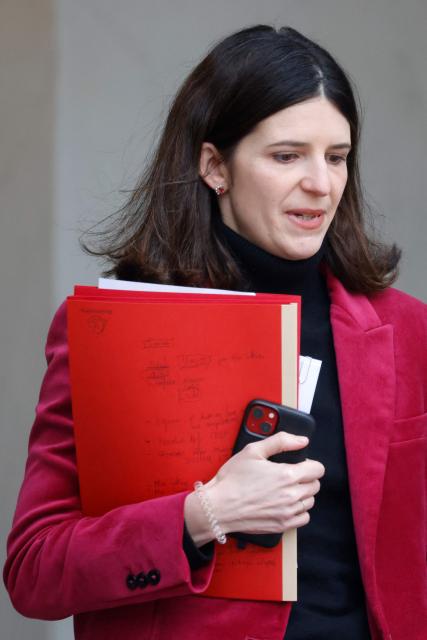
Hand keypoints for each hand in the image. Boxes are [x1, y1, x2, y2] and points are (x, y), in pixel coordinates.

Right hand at [184, 431, 324, 545]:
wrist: (218, 507)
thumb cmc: (232, 479)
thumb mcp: (253, 450)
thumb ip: (281, 441)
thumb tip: (302, 440)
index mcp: (287, 475)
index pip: (318, 469)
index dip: (310, 463)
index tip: (301, 464)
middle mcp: (291, 495)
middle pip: (315, 485)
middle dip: (306, 478)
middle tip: (290, 475)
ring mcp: (288, 512)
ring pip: (310, 501)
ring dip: (303, 494)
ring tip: (286, 489)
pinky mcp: (282, 526)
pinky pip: (303, 518)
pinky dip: (299, 511)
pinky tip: (285, 504)